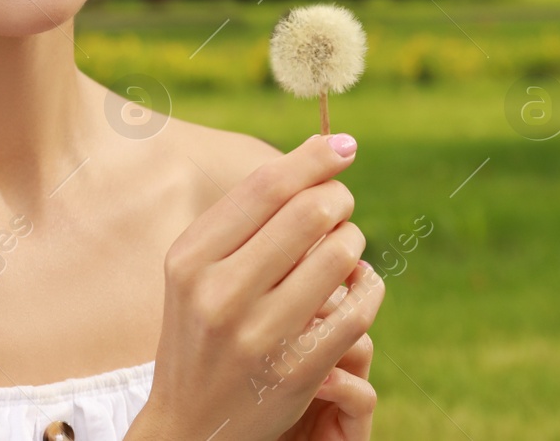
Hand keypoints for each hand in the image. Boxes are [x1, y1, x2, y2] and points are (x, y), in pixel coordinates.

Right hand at [133, 133, 386, 440]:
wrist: (189, 426)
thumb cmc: (203, 329)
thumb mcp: (199, 271)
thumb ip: (248, 216)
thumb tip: (324, 150)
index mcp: (191, 259)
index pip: (267, 186)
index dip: (314, 157)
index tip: (344, 146)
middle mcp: (219, 294)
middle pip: (309, 213)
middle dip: (339, 199)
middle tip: (341, 207)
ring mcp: (259, 335)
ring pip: (340, 255)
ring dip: (354, 242)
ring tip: (345, 249)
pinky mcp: (297, 370)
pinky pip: (358, 306)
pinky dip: (370, 286)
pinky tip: (360, 284)